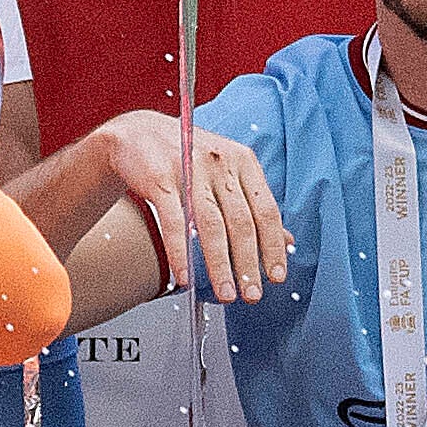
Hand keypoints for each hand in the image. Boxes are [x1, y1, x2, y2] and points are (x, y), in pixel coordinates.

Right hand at [87, 103, 293, 297]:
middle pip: (241, 222)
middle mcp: (220, 163)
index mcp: (243, 162)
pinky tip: (186, 276)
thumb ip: (255, 204)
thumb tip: (288, 240)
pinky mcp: (160, 179)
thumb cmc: (188, 157)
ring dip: (220, 265)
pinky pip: (174, 222)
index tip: (277, 275)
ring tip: (226, 292)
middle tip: (252, 294)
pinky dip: (181, 252)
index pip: (267, 209)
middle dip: (248, 264)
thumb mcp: (228, 172)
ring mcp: (190, 169)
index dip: (274, 245)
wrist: (139, 132)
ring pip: (211, 225)